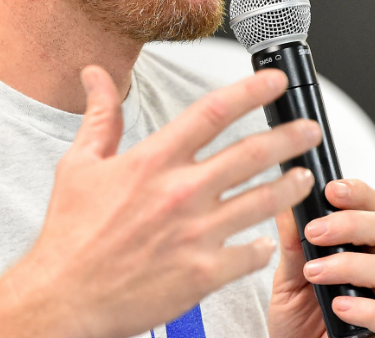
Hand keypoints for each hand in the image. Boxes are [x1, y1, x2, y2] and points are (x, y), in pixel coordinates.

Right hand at [0, 66, 321, 337]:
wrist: (64, 299)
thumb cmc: (70, 235)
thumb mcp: (79, 165)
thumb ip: (100, 116)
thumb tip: (96, 74)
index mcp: (153, 161)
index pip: (213, 112)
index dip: (251, 91)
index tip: (275, 81)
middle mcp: (181, 192)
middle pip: (253, 154)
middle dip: (290, 137)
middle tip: (310, 130)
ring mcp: (196, 234)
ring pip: (264, 201)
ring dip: (290, 187)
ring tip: (304, 178)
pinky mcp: (204, 273)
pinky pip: (252, 253)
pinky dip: (264, 245)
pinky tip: (267, 240)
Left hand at [268, 180, 374, 337]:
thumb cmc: (298, 319)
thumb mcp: (286, 278)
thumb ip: (292, 244)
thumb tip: (287, 202)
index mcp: (358, 248)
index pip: (372, 208)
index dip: (358, 193)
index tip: (331, 190)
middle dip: (352, 223)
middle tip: (316, 231)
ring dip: (350, 266)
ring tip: (315, 273)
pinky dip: (366, 309)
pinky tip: (339, 306)